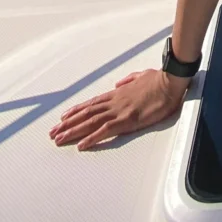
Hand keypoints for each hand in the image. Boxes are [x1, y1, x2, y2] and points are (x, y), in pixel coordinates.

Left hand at [49, 69, 188, 149]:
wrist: (169, 81)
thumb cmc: (158, 79)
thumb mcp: (140, 75)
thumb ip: (128, 80)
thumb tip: (119, 84)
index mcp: (117, 93)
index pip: (91, 103)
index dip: (76, 111)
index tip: (63, 118)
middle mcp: (114, 101)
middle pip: (86, 113)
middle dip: (68, 124)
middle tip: (52, 133)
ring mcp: (119, 110)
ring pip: (90, 122)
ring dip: (73, 131)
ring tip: (58, 139)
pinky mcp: (127, 120)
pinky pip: (105, 130)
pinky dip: (91, 138)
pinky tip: (81, 145)